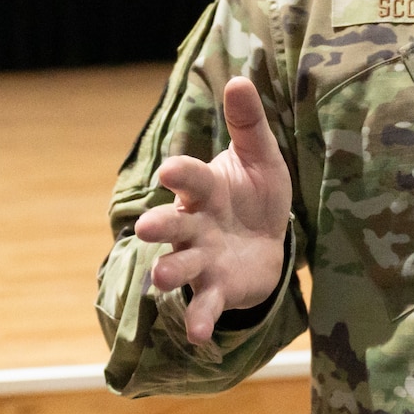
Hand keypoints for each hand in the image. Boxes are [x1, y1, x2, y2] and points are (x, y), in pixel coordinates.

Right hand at [135, 77, 292, 344]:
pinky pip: (205, 304)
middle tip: (144, 229)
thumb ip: (249, 124)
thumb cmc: (257, 195)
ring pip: (180, 264)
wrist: (268, 242)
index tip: (169, 169)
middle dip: (159, 226)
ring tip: (161, 278)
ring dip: (169, 271)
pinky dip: (200, 318)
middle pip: (173, 225)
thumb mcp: (261, 158)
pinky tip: (200, 335)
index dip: (182, 173)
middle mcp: (195, 225)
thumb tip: (240, 78)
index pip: (191, 178)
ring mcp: (203, 259)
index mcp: (205, 190)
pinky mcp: (217, 287)